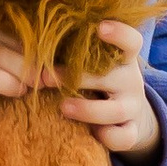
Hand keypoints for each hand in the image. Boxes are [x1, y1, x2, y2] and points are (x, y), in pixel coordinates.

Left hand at [58, 21, 159, 163]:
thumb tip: (34, 36)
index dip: (119, 33)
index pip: (131, 41)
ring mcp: (132, 108)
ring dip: (87, 109)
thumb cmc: (98, 79)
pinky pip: (125, 137)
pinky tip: (93, 134)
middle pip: (114, 76)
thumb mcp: (95, 63)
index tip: (99, 27)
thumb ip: (76, 51)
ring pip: (116, 110)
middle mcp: (131, 81)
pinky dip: (109, 137)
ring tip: (62, 107)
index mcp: (123, 59)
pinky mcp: (131, 132)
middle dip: (78, 77)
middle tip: (45, 78)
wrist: (126, 115)